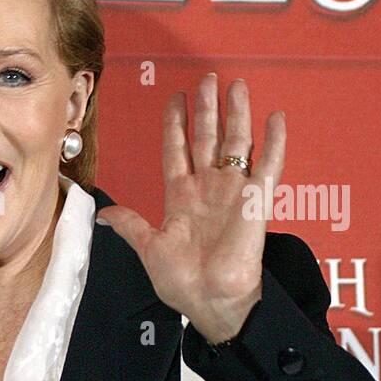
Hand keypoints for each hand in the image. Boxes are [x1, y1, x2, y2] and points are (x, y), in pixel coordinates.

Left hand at [101, 73, 284, 343]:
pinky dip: (274, 142)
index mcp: (181, 198)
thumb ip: (131, 226)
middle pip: (206, 139)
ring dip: (236, 115)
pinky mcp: (255, 203)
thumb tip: (105, 213)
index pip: (177, 151)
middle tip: (207, 79)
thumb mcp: (149, 249)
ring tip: (236, 86)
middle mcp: (208, 190)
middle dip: (206, 109)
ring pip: (235, 144)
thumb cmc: (182, 281)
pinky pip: (267, 167)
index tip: (176, 99)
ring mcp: (232, 193)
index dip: (176, 125)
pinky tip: (276, 117)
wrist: (209, 301)